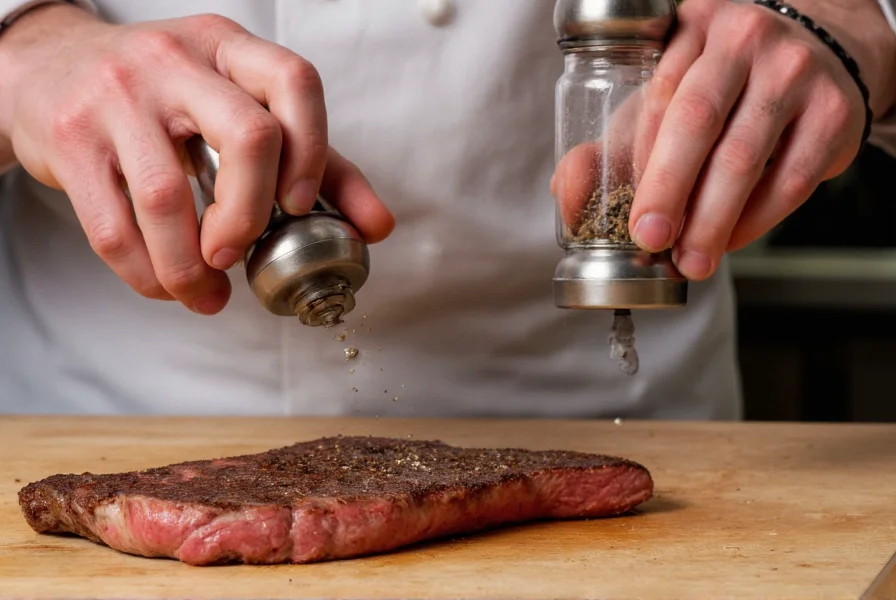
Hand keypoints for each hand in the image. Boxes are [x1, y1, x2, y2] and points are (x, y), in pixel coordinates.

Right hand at [0, 4, 394, 313]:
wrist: (46, 67)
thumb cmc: (159, 96)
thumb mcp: (234, 104)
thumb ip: (313, 164)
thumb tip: (375, 226)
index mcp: (228, 49)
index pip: (294, 81)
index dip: (312, 149)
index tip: (299, 205)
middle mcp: (175, 62)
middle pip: (246, 136)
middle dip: (252, 215)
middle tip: (237, 253)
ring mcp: (117, 97)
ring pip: (168, 197)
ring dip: (191, 267)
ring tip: (203, 291)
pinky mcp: (69, 139)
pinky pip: (113, 227)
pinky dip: (145, 273)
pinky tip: (163, 283)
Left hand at [556, 0, 895, 280]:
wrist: (819, 53)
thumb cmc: (723, 84)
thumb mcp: (662, 95)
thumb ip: (614, 141)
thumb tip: (565, 193)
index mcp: (692, 28)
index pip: (658, 95)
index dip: (641, 161)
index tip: (627, 214)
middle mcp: (745, 40)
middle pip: (697, 121)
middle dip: (668, 189)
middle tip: (650, 240)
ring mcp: (796, 72)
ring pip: (745, 157)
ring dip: (711, 221)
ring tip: (690, 261)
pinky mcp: (834, 113)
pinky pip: (790, 180)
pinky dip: (755, 221)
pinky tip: (729, 242)